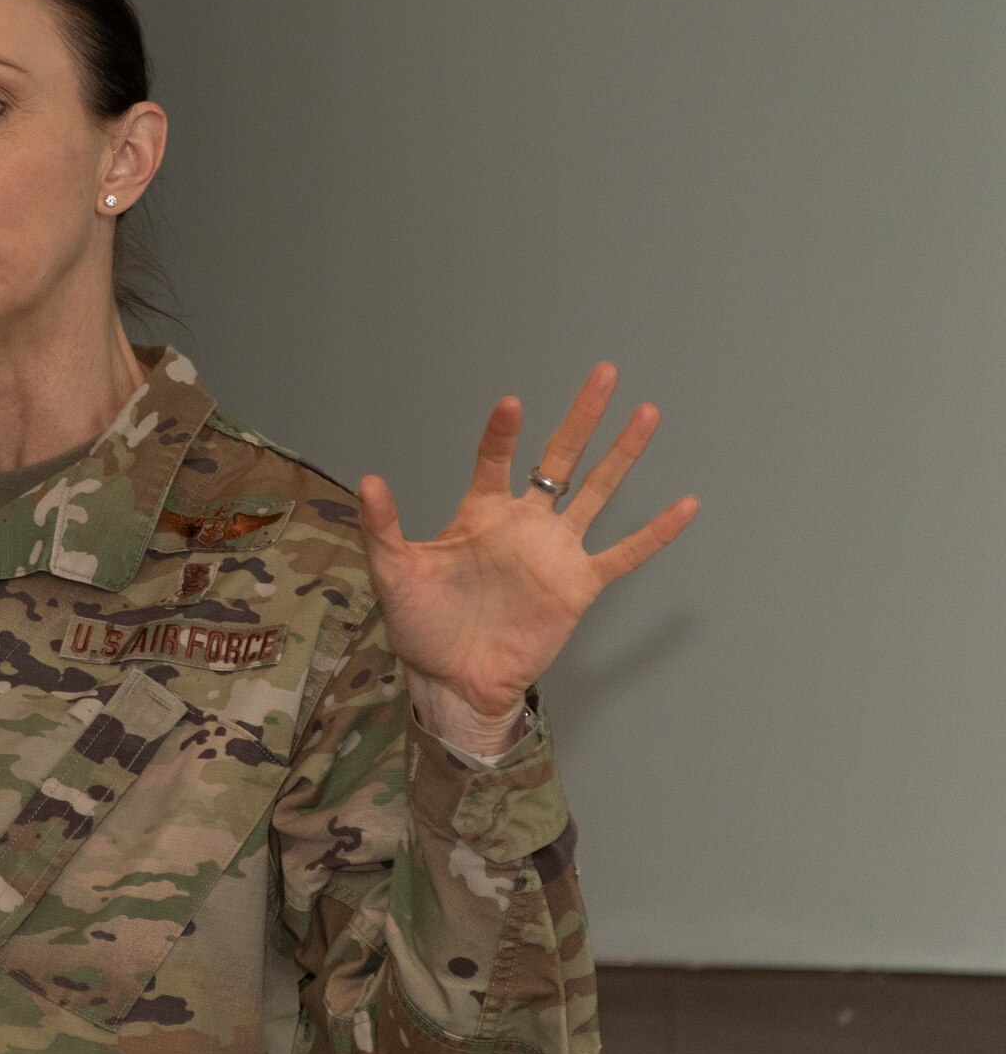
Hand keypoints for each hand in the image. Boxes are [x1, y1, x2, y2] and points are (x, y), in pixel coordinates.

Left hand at [358, 362, 698, 748]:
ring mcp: (554, 552)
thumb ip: (383, 526)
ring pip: (597, 492)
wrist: (452, 680)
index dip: (503, 434)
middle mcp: (523, 524)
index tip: (511, 403)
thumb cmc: (420, 626)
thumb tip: (368, 481)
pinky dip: (655, 533)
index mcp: (480, 514)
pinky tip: (685, 505)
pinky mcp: (577, 585)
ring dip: (622, 454)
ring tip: (647, 413)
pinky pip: (624, 554)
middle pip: (559, 458)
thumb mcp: (393, 572)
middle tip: (603, 373)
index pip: (496, 461)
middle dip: (581, 416)